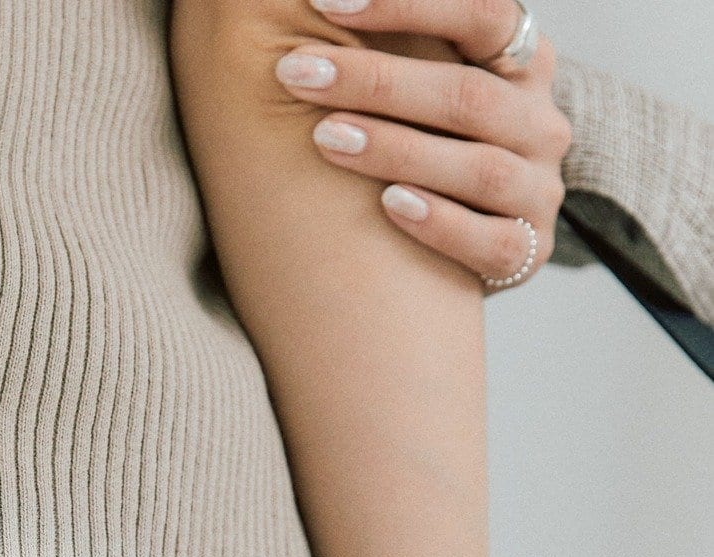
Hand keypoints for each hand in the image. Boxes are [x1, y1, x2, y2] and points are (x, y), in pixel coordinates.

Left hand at [278, 0, 572, 289]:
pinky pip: (492, 242)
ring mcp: (537, 190)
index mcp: (522, 62)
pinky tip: (387, 205)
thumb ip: (399, 49)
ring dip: (397, 150)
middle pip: (467, 95)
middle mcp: (538, 122)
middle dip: (376, 82)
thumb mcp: (426, 89)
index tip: (323, 2)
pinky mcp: (527, 253)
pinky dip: (440, 223)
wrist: (472, 245)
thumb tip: (324, 1)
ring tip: (324, 138)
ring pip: (479, 168)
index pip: (482, 13)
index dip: (407, 4)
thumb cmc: (431, 149)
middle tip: (297, 74)